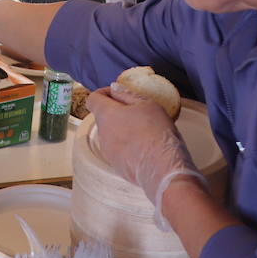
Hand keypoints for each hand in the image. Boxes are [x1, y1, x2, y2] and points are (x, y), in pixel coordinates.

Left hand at [87, 88, 203, 229]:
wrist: (163, 168)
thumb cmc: (156, 132)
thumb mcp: (148, 104)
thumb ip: (127, 94)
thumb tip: (114, 88)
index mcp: (106, 114)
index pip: (93, 99)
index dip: (104, 93)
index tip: (118, 93)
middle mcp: (102, 133)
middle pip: (103, 116)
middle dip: (116, 111)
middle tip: (138, 112)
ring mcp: (107, 151)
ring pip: (111, 133)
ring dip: (122, 129)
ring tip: (144, 131)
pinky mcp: (115, 165)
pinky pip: (117, 149)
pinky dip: (126, 145)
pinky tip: (144, 146)